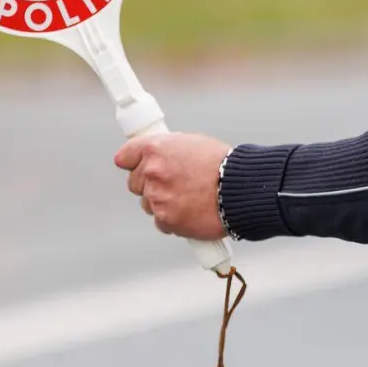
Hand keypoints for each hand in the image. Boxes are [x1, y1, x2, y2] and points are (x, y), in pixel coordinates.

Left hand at [114, 132, 232, 240]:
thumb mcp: (195, 144)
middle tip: (174, 185)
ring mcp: (157, 197)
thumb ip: (170, 150)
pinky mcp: (165, 219)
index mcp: (156, 148)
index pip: (125, 156)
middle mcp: (151, 171)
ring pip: (148, 204)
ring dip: (163, 203)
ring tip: (190, 199)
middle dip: (150, 185)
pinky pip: (162, 222)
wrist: (242, 189)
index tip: (136, 166)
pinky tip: (193, 212)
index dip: (132, 162)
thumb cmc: (225, 164)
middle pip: (134, 183)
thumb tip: (160, 157)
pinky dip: (174, 220)